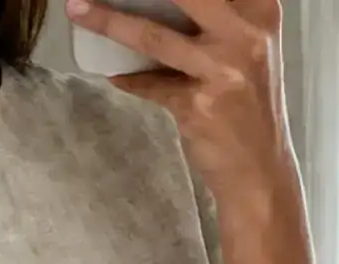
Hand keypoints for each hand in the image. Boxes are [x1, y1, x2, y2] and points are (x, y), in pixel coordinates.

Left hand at [66, 0, 293, 201]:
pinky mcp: (198, 106)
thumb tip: (152, 2)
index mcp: (260, 10)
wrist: (260, 171)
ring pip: (153, 36)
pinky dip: (130, 80)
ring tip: (78, 9)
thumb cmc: (248, 104)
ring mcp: (222, 70)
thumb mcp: (247, 48)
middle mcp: (245, 34)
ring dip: (108, 21)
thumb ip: (217, 19)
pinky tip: (115, 74)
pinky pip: (150, 86)